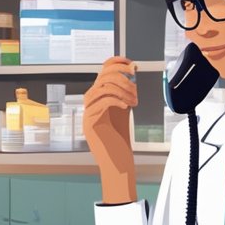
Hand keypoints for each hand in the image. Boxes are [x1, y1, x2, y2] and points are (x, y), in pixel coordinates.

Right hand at [84, 57, 137, 202]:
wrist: (116, 162)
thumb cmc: (119, 138)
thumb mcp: (124, 109)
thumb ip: (125, 92)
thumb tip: (132, 71)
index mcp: (99, 96)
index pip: (102, 71)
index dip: (116, 62)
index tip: (131, 64)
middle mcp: (91, 102)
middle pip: (102, 77)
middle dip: (122, 77)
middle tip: (136, 85)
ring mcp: (88, 112)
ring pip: (101, 88)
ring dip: (122, 91)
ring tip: (134, 101)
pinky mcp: (89, 122)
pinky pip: (102, 102)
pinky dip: (116, 100)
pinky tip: (127, 107)